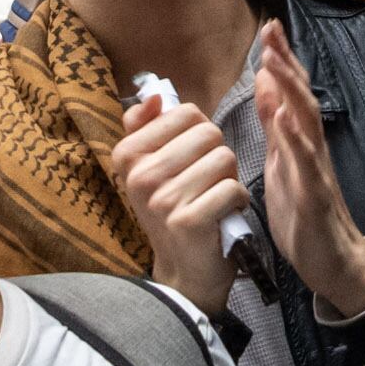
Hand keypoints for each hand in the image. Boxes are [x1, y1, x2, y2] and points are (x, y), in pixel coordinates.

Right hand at [102, 87, 244, 315]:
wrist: (182, 270)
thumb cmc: (172, 209)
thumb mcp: (149, 166)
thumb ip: (146, 126)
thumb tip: (154, 95)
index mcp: (127, 154)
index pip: (185, 112)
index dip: (199, 133)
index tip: (189, 160)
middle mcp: (141, 175)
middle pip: (209, 133)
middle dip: (217, 155)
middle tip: (204, 183)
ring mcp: (164, 200)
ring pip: (225, 158)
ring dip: (229, 178)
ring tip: (213, 198)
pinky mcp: (189, 221)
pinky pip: (233, 188)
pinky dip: (238, 201)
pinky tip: (224, 215)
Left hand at [247, 21, 364, 316]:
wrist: (333, 264)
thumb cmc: (305, 214)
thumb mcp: (281, 163)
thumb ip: (276, 126)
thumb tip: (268, 85)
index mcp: (299, 141)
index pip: (290, 94)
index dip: (281, 61)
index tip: (268, 28)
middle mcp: (312, 148)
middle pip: (301, 97)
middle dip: (286, 62)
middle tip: (271, 29)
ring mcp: (316, 169)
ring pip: (307, 122)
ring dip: (291, 90)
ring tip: (274, 61)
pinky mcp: (315, 195)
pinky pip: (307, 163)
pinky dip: (296, 139)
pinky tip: (285, 119)